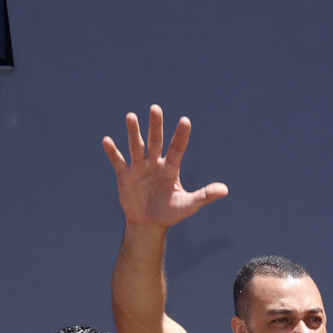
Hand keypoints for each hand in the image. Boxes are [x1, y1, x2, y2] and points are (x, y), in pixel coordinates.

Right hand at [102, 105, 228, 230]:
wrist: (149, 224)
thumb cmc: (170, 212)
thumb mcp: (189, 205)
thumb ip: (205, 196)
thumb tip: (225, 190)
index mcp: (171, 168)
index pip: (177, 148)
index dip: (181, 135)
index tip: (185, 120)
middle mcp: (155, 163)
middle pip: (156, 141)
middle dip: (155, 125)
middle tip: (155, 108)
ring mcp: (139, 167)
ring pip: (136, 146)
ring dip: (134, 132)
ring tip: (131, 116)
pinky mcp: (125, 175)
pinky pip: (118, 161)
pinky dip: (113, 152)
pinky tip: (107, 140)